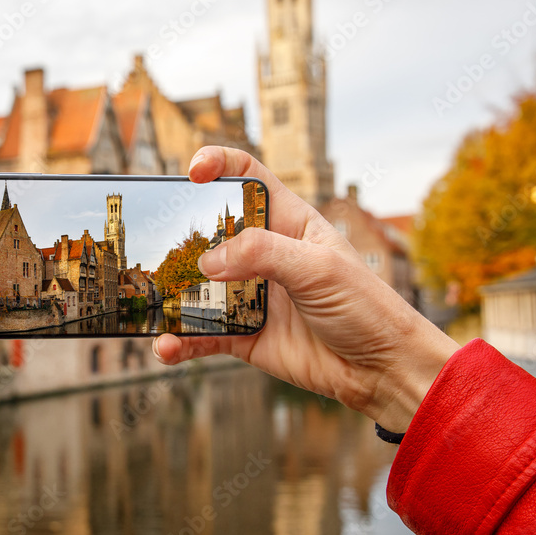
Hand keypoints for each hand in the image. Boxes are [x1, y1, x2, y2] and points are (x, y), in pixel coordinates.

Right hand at [152, 146, 459, 432]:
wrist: (383, 370)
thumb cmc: (365, 307)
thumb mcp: (318, 268)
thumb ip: (262, 254)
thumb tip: (206, 261)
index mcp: (288, 221)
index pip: (248, 176)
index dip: (218, 164)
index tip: (192, 172)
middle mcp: (264, 254)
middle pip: (210, 231)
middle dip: (180, 234)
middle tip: (155, 243)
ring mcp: (251, 294)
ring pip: (198, 287)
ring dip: (172, 294)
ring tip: (152, 303)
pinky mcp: (245, 334)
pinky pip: (203, 334)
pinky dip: (181, 341)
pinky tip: (167, 347)